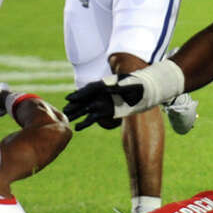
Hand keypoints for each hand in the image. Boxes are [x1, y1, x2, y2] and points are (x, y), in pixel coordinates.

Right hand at [62, 60, 183, 130]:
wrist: (149, 90)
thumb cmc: (140, 85)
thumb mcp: (132, 84)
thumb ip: (120, 87)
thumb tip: (110, 88)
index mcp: (106, 85)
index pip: (90, 89)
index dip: (79, 94)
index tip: (70, 99)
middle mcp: (102, 94)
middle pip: (85, 99)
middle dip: (75, 105)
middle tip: (64, 110)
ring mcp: (103, 103)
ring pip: (86, 109)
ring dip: (77, 113)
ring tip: (67, 118)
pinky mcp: (107, 111)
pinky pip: (93, 118)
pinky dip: (86, 123)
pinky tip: (78, 128)